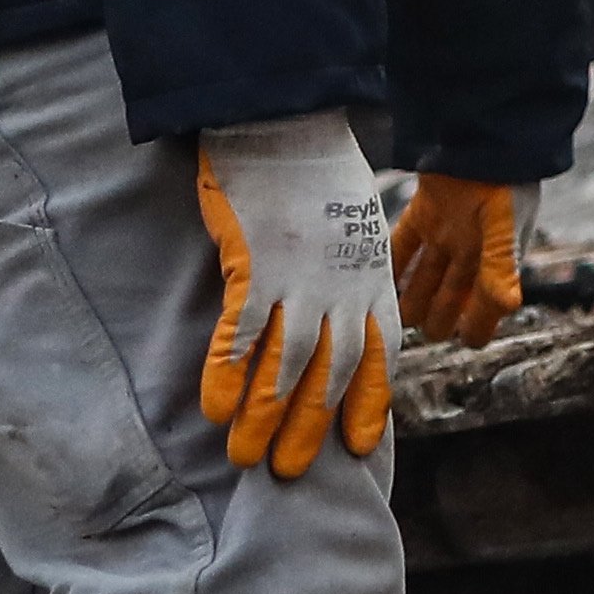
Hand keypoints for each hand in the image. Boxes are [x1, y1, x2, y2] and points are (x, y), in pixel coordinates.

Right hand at [195, 115, 394, 476]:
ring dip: (265, 415)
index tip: (359, 447)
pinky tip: (214, 407)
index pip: (379, 353)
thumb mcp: (357, 227)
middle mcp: (344, 284)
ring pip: (287, 362)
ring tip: (244, 456)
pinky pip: (241, 330)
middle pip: (332, 370)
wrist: (289, 121)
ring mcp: (300, 276)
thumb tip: (338, 317)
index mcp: (373, 275)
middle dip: (311, 426)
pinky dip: (228, 371)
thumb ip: (351, 275)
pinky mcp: (256, 261)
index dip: (367, 402)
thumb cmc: (319, 175)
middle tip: (289, 473)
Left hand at [392, 172, 530, 346]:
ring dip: (412, 298)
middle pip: (451, 297)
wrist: (484, 130)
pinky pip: (404, 247)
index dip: (477, 325)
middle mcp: (472, 250)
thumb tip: (509, 307)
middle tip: (419, 335)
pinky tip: (377, 283)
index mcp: (498, 258)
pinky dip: (392, 266)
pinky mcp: (425, 213)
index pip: (488, 305)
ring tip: (393, 319)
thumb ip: (502, 265)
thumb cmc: (504, 177)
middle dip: (438, 319)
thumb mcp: (506, 223)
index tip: (463, 342)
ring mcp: (447, 232)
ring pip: (426, 278)